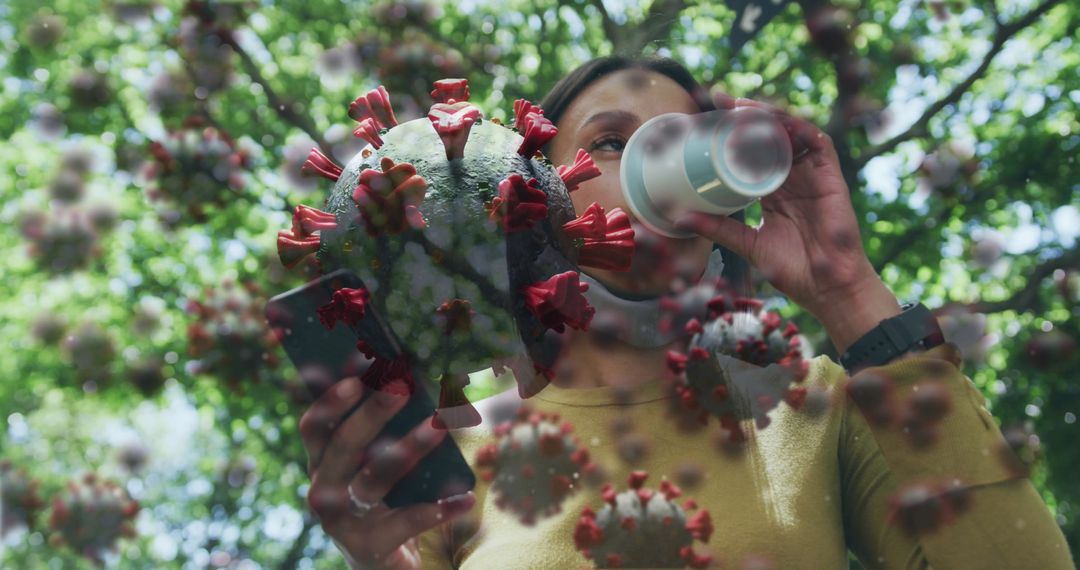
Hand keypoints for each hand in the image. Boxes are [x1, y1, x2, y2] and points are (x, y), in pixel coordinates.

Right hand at [300, 377, 475, 569]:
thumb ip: (385, 431)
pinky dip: (438, 509)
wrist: (381, 560)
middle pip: (343, 445)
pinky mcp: (368, 547)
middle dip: (373, 413)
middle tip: (401, 386)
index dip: (331, 399)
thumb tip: (413, 383)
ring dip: (409, 448)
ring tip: (440, 426)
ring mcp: (342, 522)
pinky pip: (405, 523)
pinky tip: (464, 498)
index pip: (315, 426)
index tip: (357, 371)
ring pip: (374, 479)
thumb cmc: (383, 498)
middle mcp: (324, 489)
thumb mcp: (376, 463)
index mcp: (321, 462)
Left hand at [675, 94, 894, 323]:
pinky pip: (817, 143)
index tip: (704, 120)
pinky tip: (776, 120)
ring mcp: (812, 175)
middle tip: (717, 100)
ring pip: (791, 133)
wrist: (827, 288)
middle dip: (745, 115)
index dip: (731, 134)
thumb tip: (681, 218)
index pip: (750, 153)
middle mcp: (792, 177)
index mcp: (773, 191)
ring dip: (768, 115)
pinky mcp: (831, 177)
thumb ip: (718, 228)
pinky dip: (798, 128)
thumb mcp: (747, 244)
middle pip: (768, 136)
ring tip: (741, 107)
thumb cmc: (792, 270)